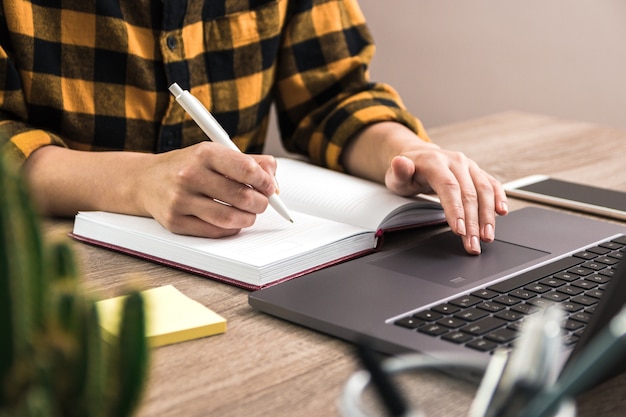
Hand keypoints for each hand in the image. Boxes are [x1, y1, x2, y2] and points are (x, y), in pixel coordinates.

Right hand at [138, 142, 277, 237]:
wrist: (145, 180)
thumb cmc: (188, 166)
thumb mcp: (216, 154)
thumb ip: (250, 162)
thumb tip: (273, 181)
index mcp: (204, 153)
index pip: (246, 169)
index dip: (265, 182)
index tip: (270, 187)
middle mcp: (190, 175)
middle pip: (242, 197)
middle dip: (260, 203)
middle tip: (262, 203)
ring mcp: (180, 200)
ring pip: (230, 219)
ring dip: (248, 219)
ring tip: (248, 213)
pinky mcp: (175, 222)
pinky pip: (215, 232)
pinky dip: (230, 229)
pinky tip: (231, 221)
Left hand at [384, 146, 507, 253]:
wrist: (420, 157)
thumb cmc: (408, 171)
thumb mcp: (396, 174)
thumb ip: (399, 171)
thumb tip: (400, 162)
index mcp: (435, 161)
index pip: (449, 187)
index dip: (456, 209)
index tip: (459, 230)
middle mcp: (456, 161)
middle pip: (469, 193)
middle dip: (473, 222)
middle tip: (472, 245)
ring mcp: (469, 166)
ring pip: (484, 191)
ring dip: (487, 216)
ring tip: (486, 238)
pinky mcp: (477, 172)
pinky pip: (492, 184)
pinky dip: (499, 198)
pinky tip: (502, 212)